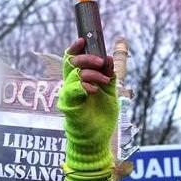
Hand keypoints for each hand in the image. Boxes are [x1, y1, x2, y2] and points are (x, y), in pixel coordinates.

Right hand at [59, 39, 118, 173]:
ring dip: (91, 74)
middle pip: (72, 62)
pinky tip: (93, 90)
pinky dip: (84, 86)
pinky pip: (72, 90)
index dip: (75, 48)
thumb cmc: (102, 118)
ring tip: (104, 82)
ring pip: (74, 74)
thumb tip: (109, 59)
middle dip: (87, 58)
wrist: (98, 140)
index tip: (83, 40)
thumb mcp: (110, 93)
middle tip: (101, 62)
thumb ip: (109, 77)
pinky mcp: (70, 106)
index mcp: (80, 81)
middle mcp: (72, 86)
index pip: (72, 59)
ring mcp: (70, 95)